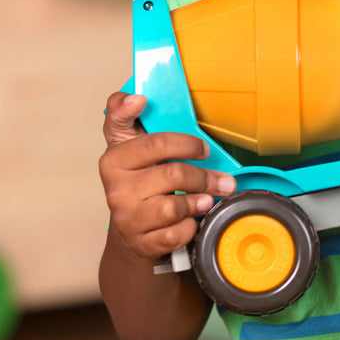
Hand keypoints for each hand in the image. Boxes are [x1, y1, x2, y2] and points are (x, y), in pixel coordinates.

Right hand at [99, 91, 235, 260]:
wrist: (132, 231)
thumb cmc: (141, 179)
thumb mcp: (132, 145)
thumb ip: (128, 114)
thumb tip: (136, 97)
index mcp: (115, 157)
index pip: (149, 140)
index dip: (173, 137)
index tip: (187, 135)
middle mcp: (116, 187)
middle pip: (173, 173)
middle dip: (205, 176)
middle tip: (223, 179)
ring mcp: (125, 216)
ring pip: (174, 207)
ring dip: (199, 202)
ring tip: (208, 199)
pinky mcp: (139, 242)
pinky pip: (175, 234)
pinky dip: (189, 227)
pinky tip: (190, 220)